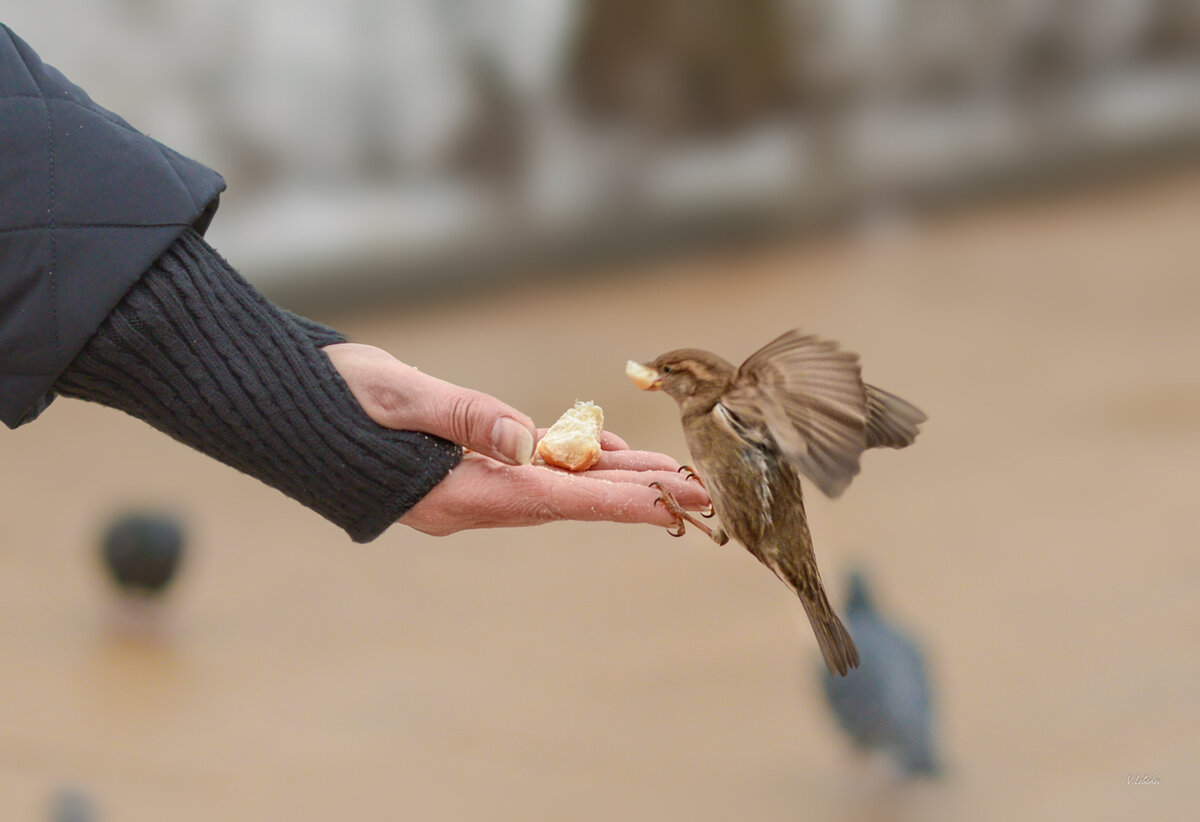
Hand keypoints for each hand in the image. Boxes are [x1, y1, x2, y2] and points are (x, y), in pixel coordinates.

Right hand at [323, 343, 709, 534]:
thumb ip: (464, 416)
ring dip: (611, 481)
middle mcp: (466, 500)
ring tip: (671, 478)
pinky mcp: (461, 471)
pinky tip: (603, 454)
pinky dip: (571, 464)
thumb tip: (527, 440)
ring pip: (554, 488)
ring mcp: (464, 489)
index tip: (673, 503)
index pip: (553, 499)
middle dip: (635, 496)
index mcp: (452, 492)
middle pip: (567, 500)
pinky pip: (529, 473)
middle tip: (700, 495)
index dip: (618, 500)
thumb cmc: (330, 399)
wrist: (284, 407)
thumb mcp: (396, 397)